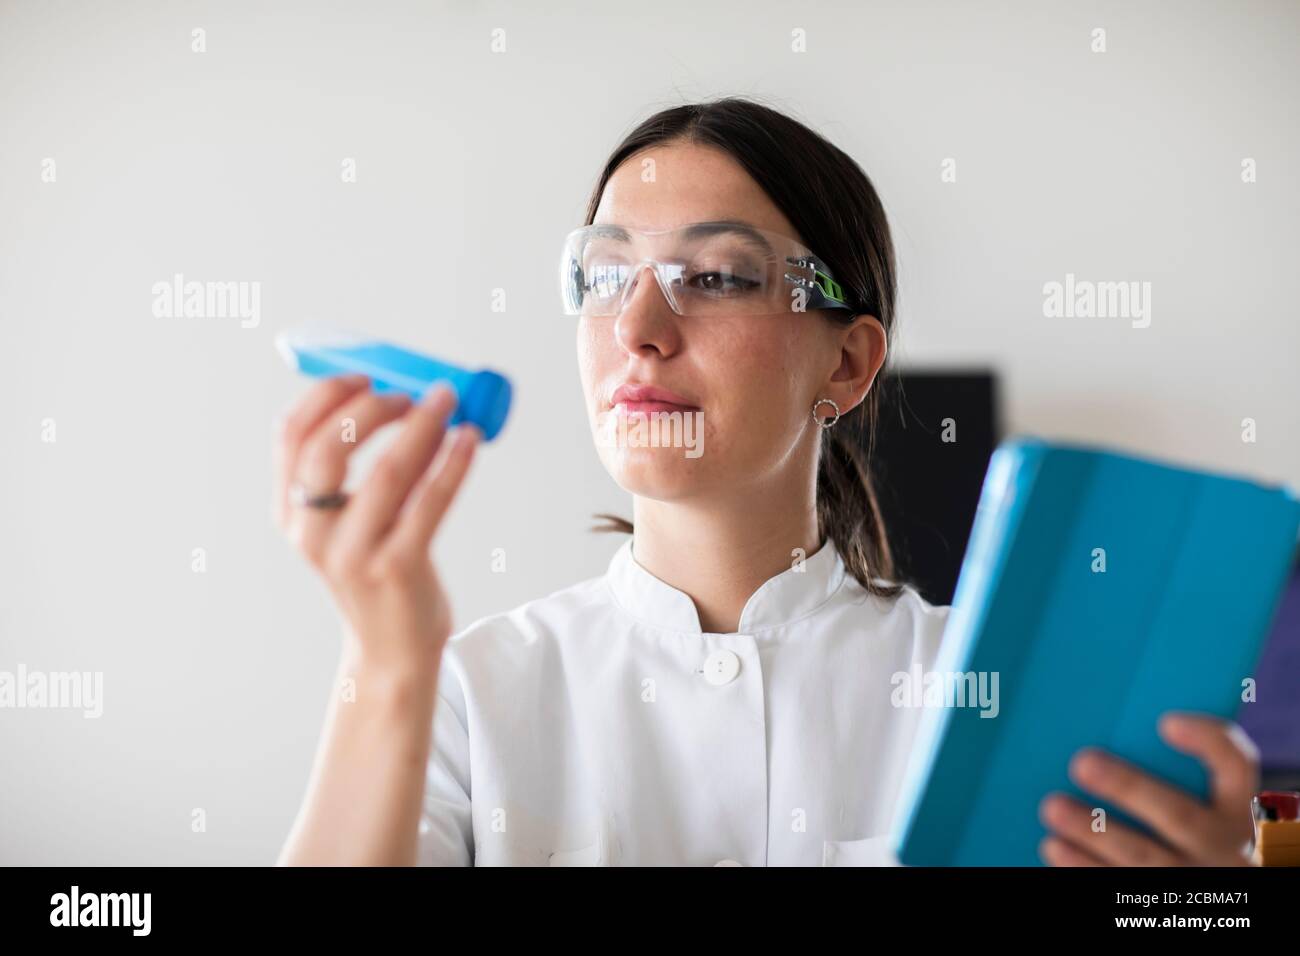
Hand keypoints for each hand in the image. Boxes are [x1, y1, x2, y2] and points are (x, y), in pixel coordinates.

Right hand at [273, 374, 479, 668]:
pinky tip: (467, 439)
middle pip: (328, 451)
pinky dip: (452, 462)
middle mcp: (313, 534)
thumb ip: (357, 472)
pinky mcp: (398, 568)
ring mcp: (355, 554)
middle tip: (408, 394)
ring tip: (447, 403)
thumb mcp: (347, 524)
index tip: (363, 376)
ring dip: (422, 426)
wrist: (392, 649)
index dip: (326, 397)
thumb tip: (403, 399)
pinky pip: (431, 501)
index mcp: (292, 515)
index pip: (291, 438)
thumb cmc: (375, 571)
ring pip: (388, 472)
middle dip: (370, 409)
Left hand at [1038, 713, 1259, 865]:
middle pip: (1179, 814)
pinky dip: (1084, 866)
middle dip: (1129, 787)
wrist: (1201, 882)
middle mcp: (1222, 845)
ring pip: (1145, 857)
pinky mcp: (1162, 901)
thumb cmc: (1183, 828)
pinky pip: (1121, 885)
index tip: (1167, 722)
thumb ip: (1166, 768)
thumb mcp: (1196, 801)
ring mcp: (1195, 878)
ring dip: (1095, 833)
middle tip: (1082, 763)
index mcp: (1234, 807)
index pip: (1236, 765)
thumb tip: (1103, 727)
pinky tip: (1054, 847)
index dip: (1208, 741)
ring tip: (1053, 808)